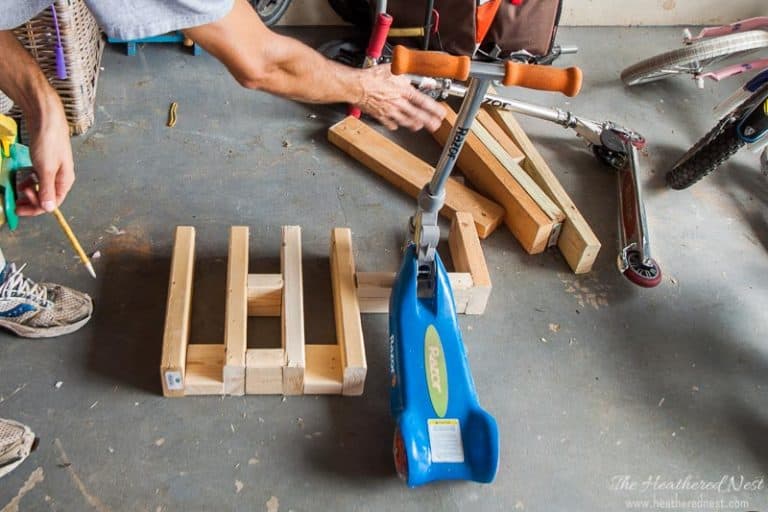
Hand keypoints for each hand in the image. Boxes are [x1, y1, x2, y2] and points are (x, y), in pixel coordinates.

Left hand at [15, 96, 73, 215]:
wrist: (46, 118)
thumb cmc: (48, 143)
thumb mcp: (46, 169)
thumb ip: (46, 190)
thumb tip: (48, 209)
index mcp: (65, 181)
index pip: (52, 203)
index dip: (35, 208)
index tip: (19, 206)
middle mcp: (61, 177)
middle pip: (47, 196)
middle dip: (31, 202)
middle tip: (15, 202)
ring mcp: (53, 168)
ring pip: (41, 187)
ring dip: (30, 192)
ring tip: (17, 192)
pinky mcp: (45, 160)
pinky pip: (38, 176)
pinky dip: (30, 181)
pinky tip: (22, 180)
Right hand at [355, 64, 444, 131]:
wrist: (356, 86)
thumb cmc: (372, 76)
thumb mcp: (394, 69)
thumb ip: (408, 71)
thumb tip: (419, 70)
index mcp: (403, 91)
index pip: (424, 102)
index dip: (434, 109)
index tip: (440, 113)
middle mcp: (399, 103)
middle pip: (418, 115)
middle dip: (429, 122)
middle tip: (435, 125)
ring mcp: (390, 111)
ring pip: (406, 122)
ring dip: (414, 125)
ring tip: (419, 126)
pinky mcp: (380, 116)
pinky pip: (390, 124)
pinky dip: (395, 125)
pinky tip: (397, 124)